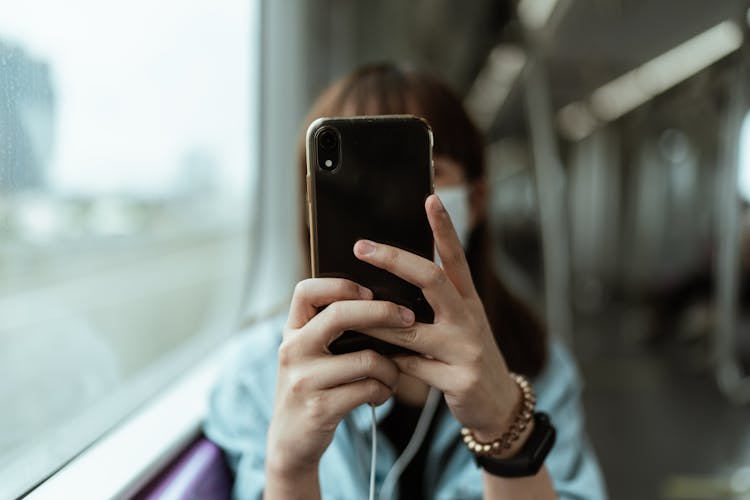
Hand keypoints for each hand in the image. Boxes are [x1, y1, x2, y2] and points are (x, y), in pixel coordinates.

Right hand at [266, 278, 413, 478]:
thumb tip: (384, 303)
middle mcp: (293, 350)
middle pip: (341, 314)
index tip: (370, 291)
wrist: (290, 442)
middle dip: (383, 312)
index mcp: (292, 331)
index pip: (307, 290)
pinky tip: (382, 394)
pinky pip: (368, 388)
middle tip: (408, 318)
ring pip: (366, 358)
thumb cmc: (313, 388)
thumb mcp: (309, 354)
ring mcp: (304, 380)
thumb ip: (330, 329)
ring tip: (393, 375)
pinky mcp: (320, 408)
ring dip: (391, 367)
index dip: (341, 285)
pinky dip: (384, 390)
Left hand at [352, 194, 519, 441]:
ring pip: (409, 329)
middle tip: (362, 246)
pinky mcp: (459, 379)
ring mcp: (466, 348)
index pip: (456, 257)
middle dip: (394, 260)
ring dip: (374, 321)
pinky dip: (388, 362)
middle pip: (431, 279)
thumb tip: (387, 285)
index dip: (444, 227)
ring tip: (345, 311)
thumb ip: (433, 305)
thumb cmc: (467, 356)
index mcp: (469, 300)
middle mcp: (469, 318)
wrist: (498, 404)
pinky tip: (372, 360)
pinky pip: (410, 367)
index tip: (429, 198)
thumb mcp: (460, 324)